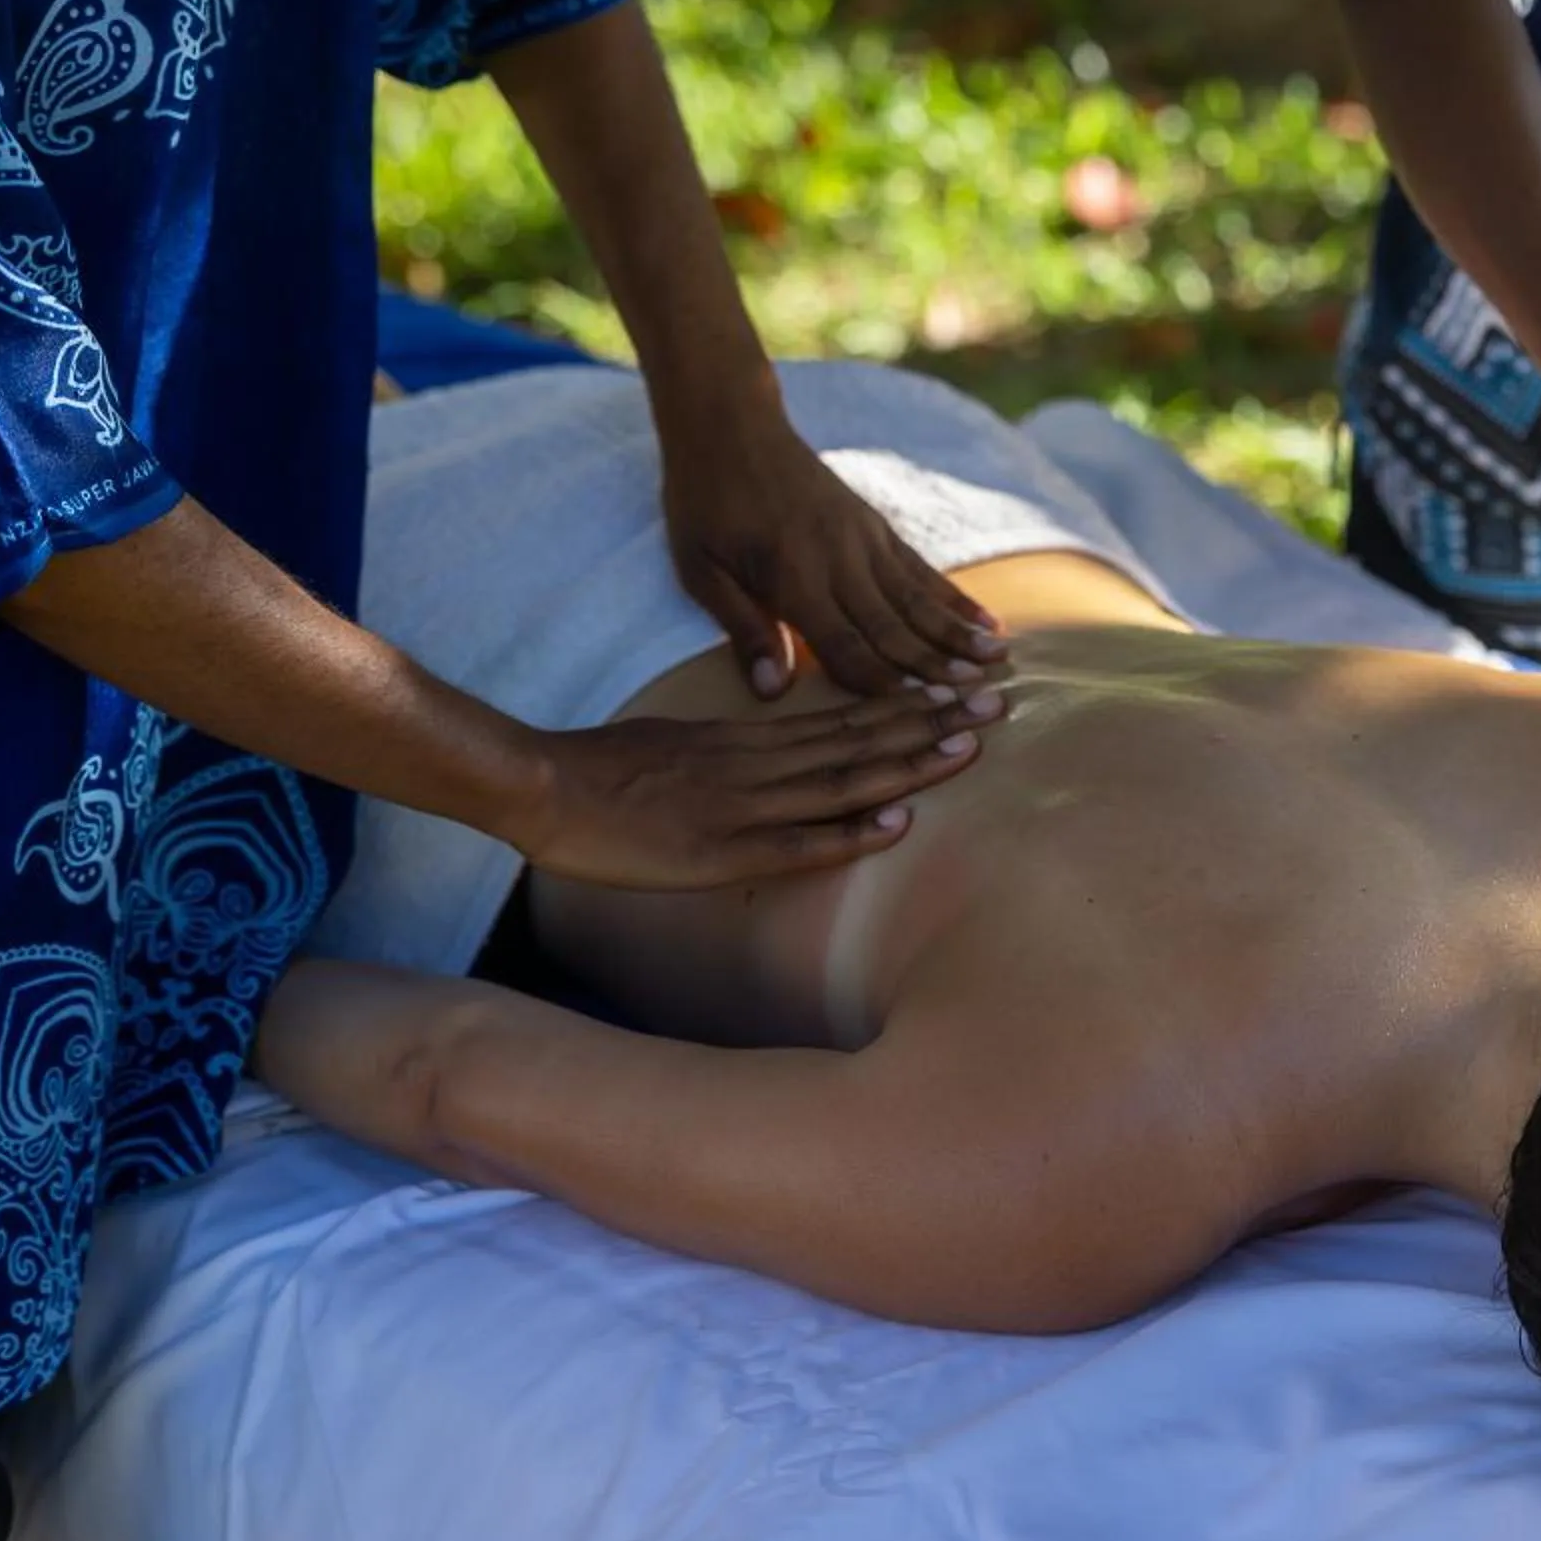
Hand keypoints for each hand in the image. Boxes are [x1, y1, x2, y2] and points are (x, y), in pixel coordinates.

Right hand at [503, 682, 1008, 889]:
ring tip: (969, 747)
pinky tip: (898, 825)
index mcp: (749, 738)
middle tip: (997, 704)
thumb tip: (775, 750)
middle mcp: (758, 764)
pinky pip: (797, 842)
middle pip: (859, 740)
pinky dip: (850, 833)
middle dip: (932, 725)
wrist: (542, 788)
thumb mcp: (680, 741)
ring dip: (909, 766)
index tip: (960, 691)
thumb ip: (734, 749)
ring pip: (841, 780)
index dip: (907, 707)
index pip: (843, 717)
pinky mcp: (721, 849)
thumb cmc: (603, 770)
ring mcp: (743, 805)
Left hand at [660, 404, 1008, 698]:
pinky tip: (987, 617)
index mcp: (792, 578)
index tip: (922, 715)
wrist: (730, 425)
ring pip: (918, 598)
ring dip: (959, 632)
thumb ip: (742, 628)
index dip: (883, 685)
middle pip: (894, 627)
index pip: (845, 646)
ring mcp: (863, 540)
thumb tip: (772, 691)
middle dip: (937, 667)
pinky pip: (921, 568)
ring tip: (999, 660)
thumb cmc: (705, 503)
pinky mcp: (874, 526)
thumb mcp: (701, 570)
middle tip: (979, 698)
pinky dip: (954, 596)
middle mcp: (838, 560)